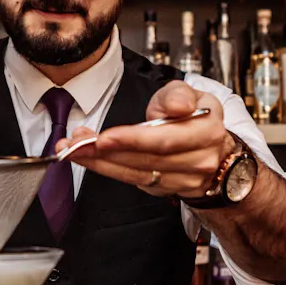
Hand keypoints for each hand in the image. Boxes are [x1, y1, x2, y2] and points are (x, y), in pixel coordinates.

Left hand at [60, 81, 236, 198]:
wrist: (212, 148)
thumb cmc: (193, 116)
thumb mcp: (189, 94)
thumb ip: (178, 95)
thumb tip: (178, 106)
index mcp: (206, 132)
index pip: (165, 140)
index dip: (132, 140)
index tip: (105, 138)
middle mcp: (198, 161)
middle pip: (146, 160)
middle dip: (106, 152)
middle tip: (76, 143)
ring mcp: (184, 180)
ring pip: (136, 174)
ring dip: (100, 162)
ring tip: (73, 149)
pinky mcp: (167, 190)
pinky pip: (134, 181)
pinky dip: (108, 169)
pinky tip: (89, 158)